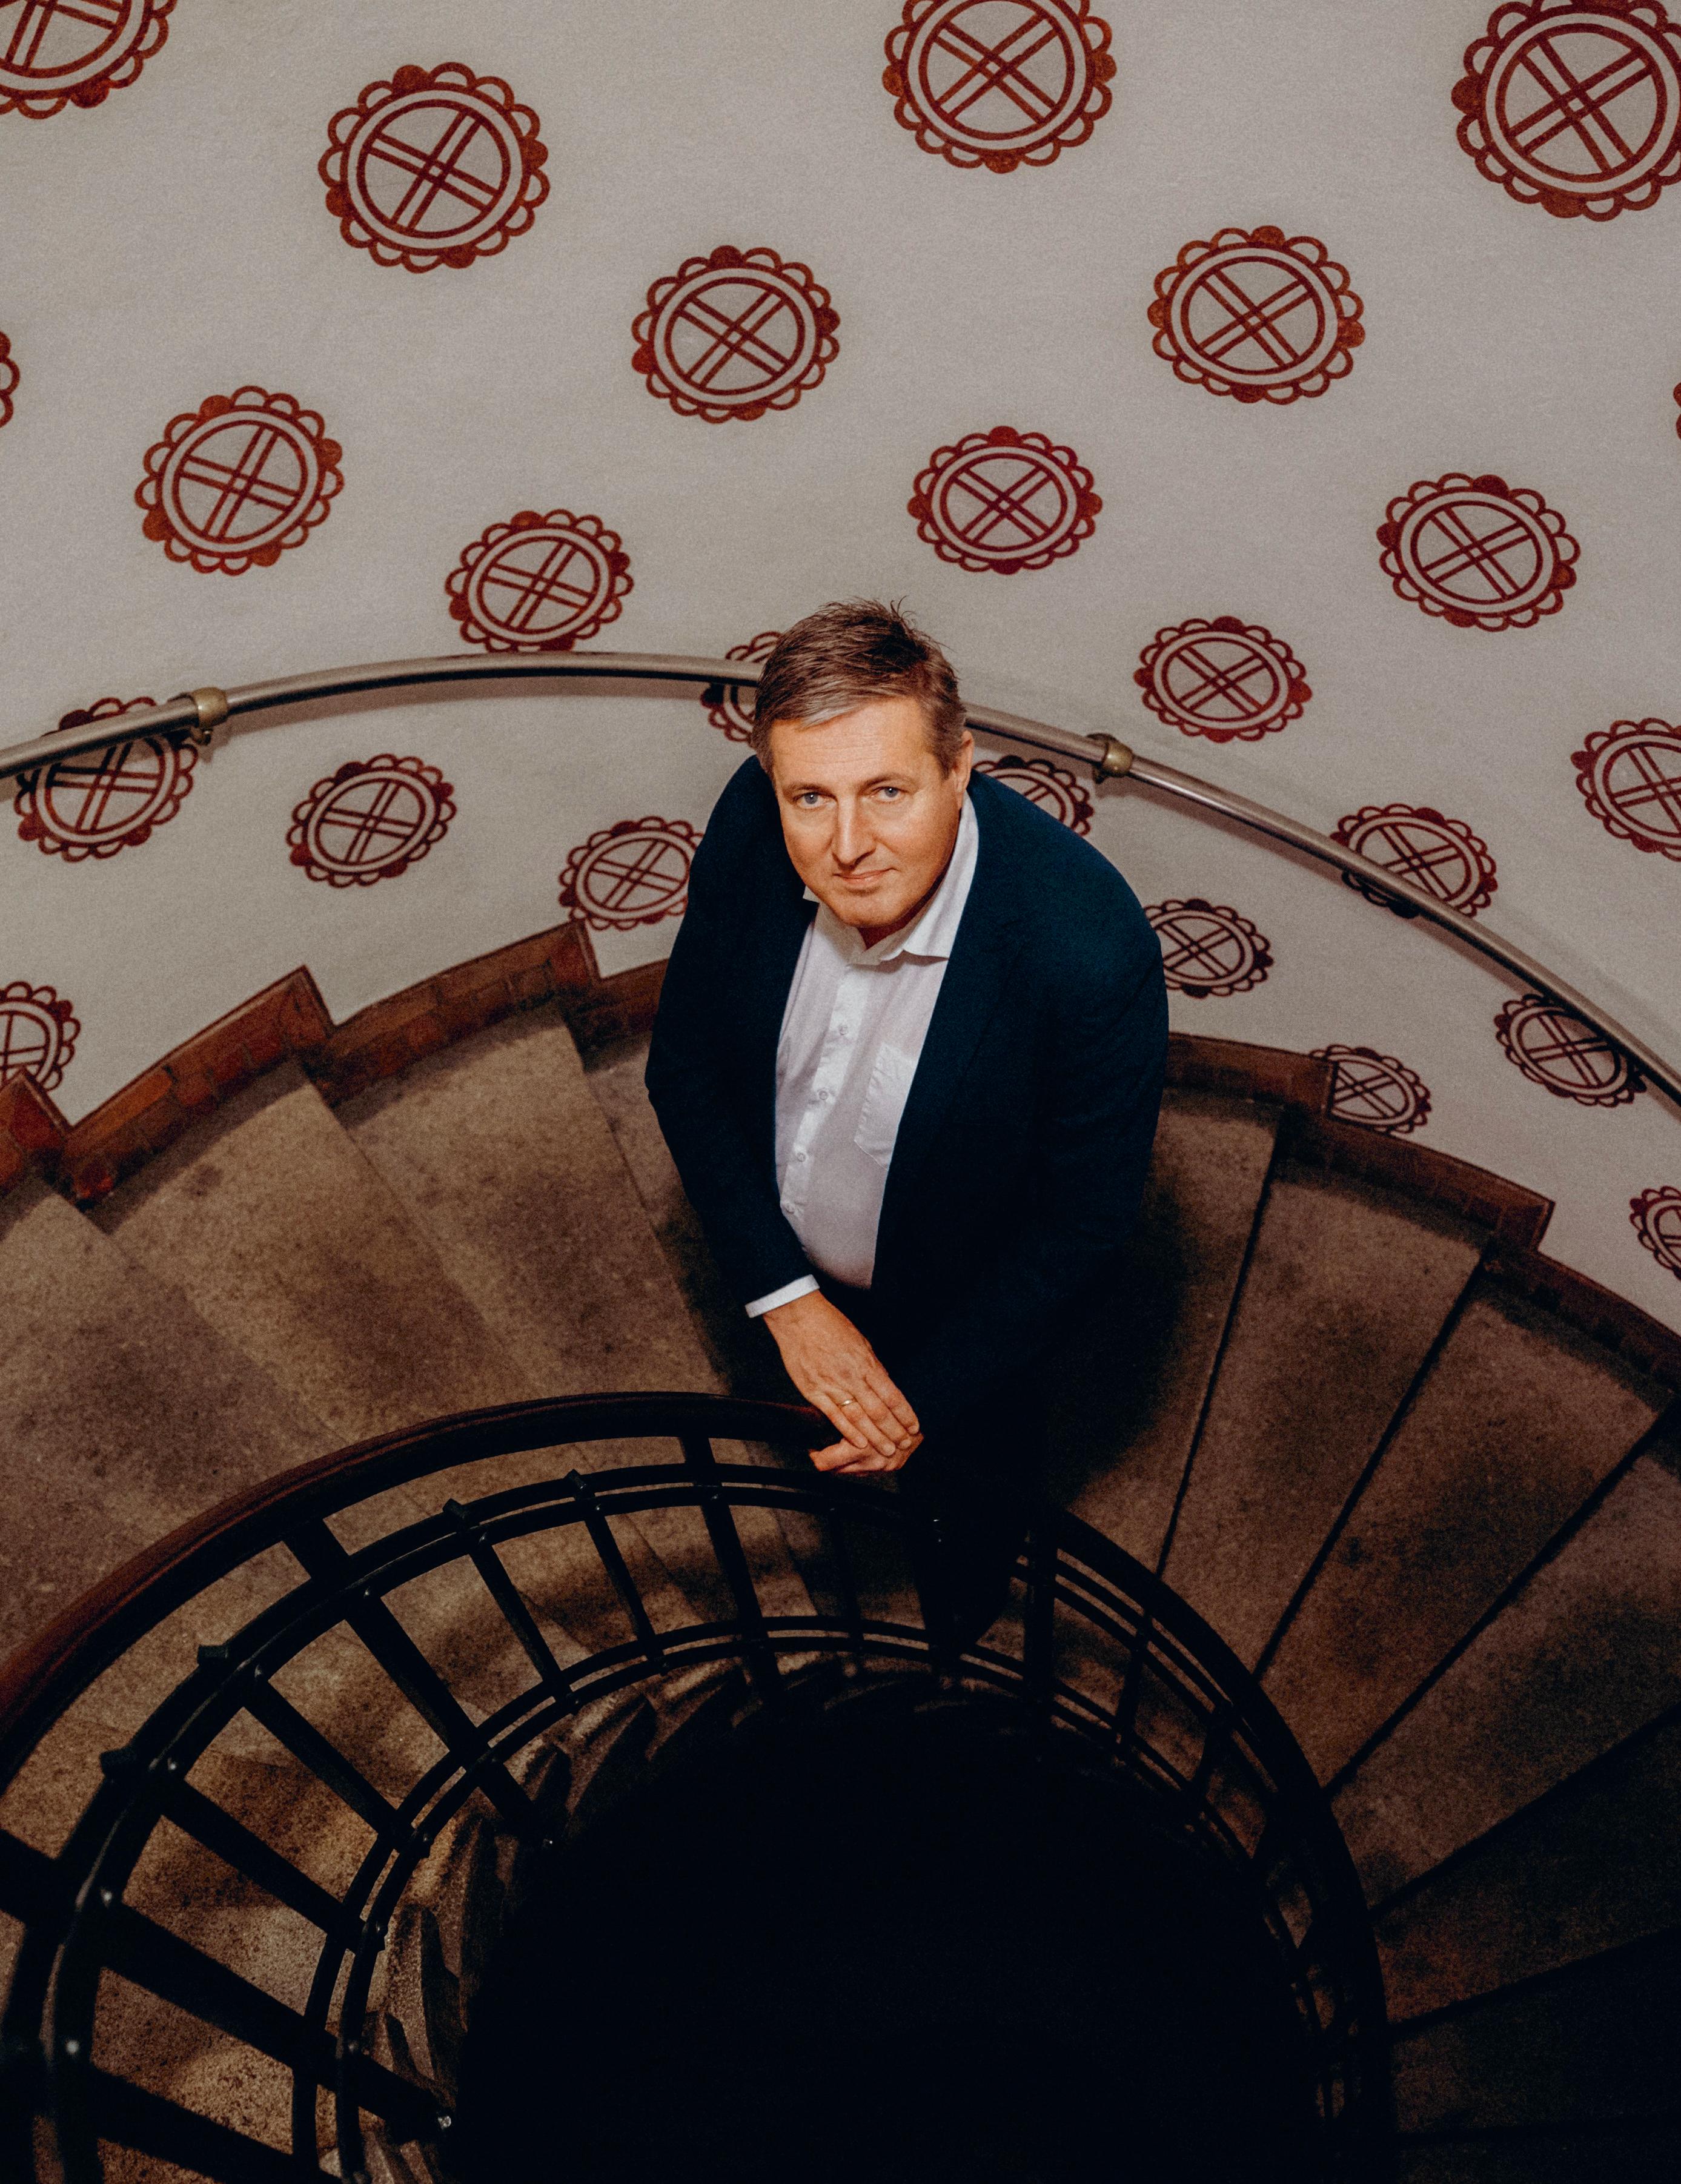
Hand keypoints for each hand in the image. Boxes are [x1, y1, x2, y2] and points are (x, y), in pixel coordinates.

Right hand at [761, 1290, 921, 1471]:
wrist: (798, 1318)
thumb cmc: (830, 1325)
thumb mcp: (860, 1341)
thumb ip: (873, 1366)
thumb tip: (886, 1383)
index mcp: (866, 1363)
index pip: (892, 1396)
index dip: (905, 1414)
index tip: (914, 1426)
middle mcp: (852, 1377)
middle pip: (878, 1411)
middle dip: (894, 1431)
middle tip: (905, 1444)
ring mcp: (832, 1386)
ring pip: (859, 1418)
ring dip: (875, 1437)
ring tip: (887, 1449)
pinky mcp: (813, 1392)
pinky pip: (834, 1416)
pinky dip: (848, 1431)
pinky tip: (859, 1443)